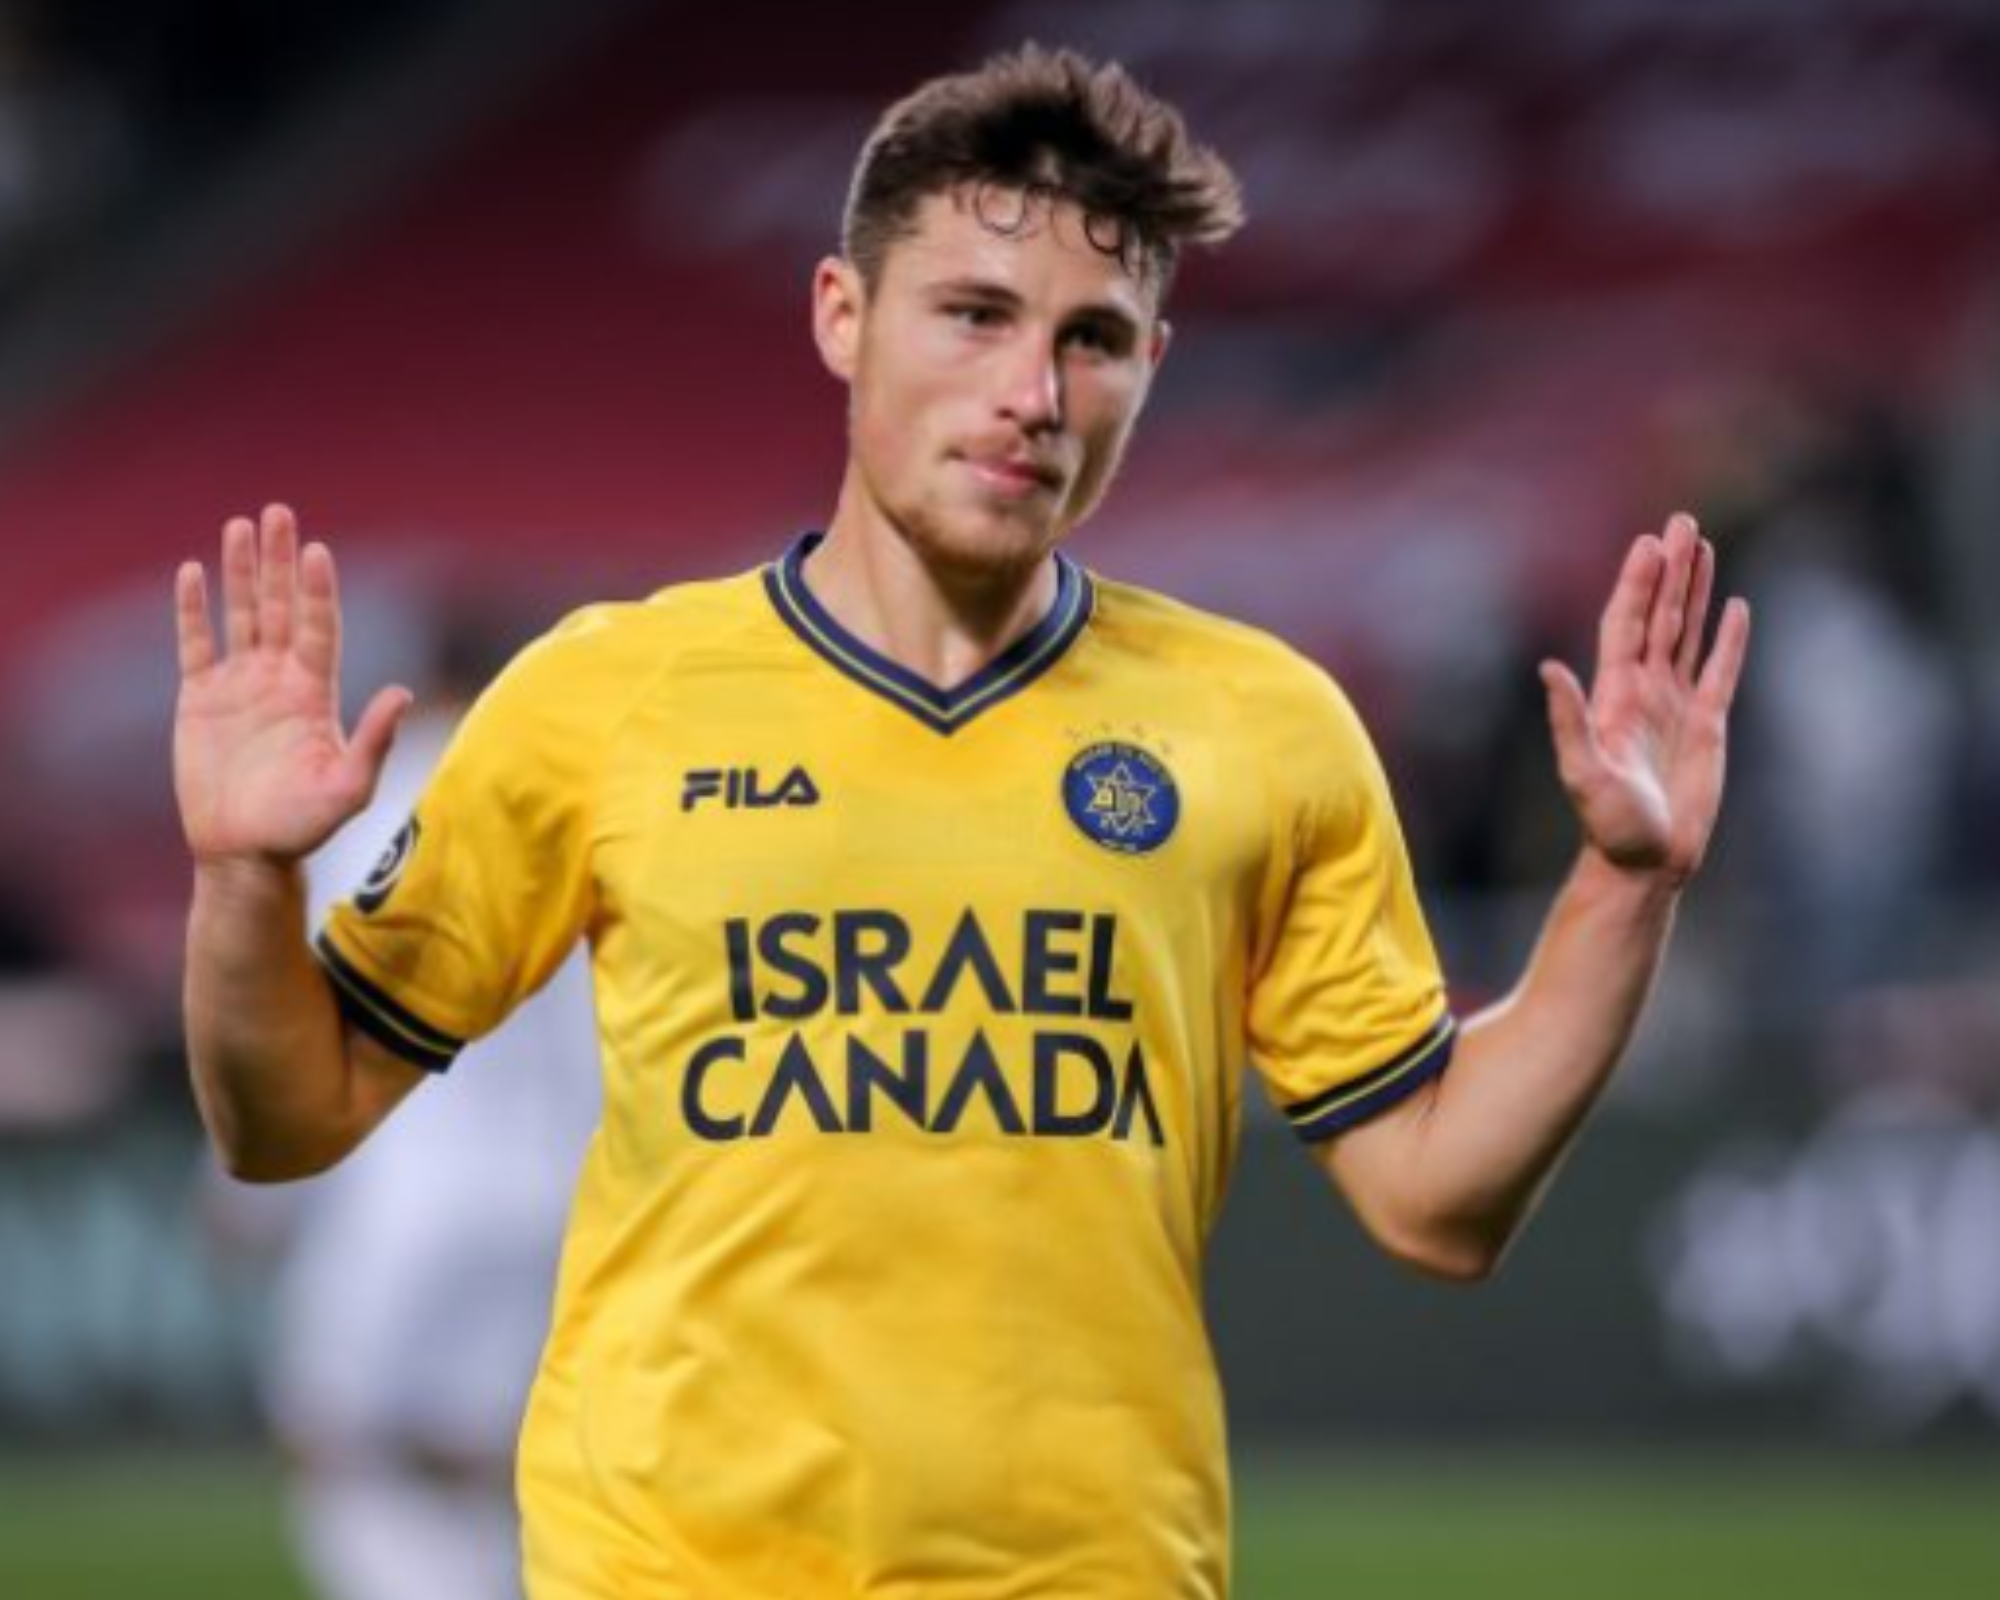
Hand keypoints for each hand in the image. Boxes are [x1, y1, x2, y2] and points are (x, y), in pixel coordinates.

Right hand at [174, 504, 410, 865]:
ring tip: (240, 526)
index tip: (318, 551)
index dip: (318, 590)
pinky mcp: (200, 699)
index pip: (319, 627)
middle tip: (279, 511)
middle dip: (280, 560)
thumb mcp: (348, 788)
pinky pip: (195, 645)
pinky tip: (192, 572)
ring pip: (241, 614)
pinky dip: (193, 610)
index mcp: (316, 693)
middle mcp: (280, 678)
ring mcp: (239, 684)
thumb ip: (375, 741)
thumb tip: (404, 692)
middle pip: (282, 606)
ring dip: (241, 571)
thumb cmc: (302, 826)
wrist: (245, 853)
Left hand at [1539, 512, 1750, 885]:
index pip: (1627, 623)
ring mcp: (1676, 706)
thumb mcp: (1582, 772)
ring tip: (1705, 547)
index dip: (1638, 583)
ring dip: (1696, 593)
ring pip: (1688, 634)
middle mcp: (1644, 691)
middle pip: (1660, 616)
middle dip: (1671, 571)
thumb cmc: (1609, 824)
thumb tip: (1548, 669)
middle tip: (1683, 523)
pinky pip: (1721, 672)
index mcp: (1615, 695)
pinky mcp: (1707, 727)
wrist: (1645, 862)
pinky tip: (1736, 609)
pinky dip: (1729, 640)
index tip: (1650, 543)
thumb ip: (1569, 720)